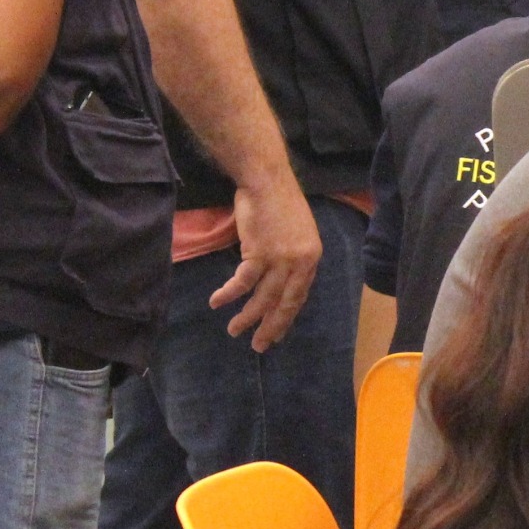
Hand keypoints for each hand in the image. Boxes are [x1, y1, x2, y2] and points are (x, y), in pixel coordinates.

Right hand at [209, 167, 322, 351]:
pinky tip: (217, 303)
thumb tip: (281, 279)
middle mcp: (300, 262)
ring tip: (234, 331)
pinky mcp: (259, 253)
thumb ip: (292, 257)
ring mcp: (280, 259)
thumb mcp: (296, 233)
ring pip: (263, 298)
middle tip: (260, 346)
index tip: (277, 331)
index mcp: (312, 258)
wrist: (267, 182)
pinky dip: (229, 294)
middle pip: (285, 303)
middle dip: (271, 327)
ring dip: (247, 317)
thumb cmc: (279, 204)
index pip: (299, 295)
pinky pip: (242, 282)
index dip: (286, 315)